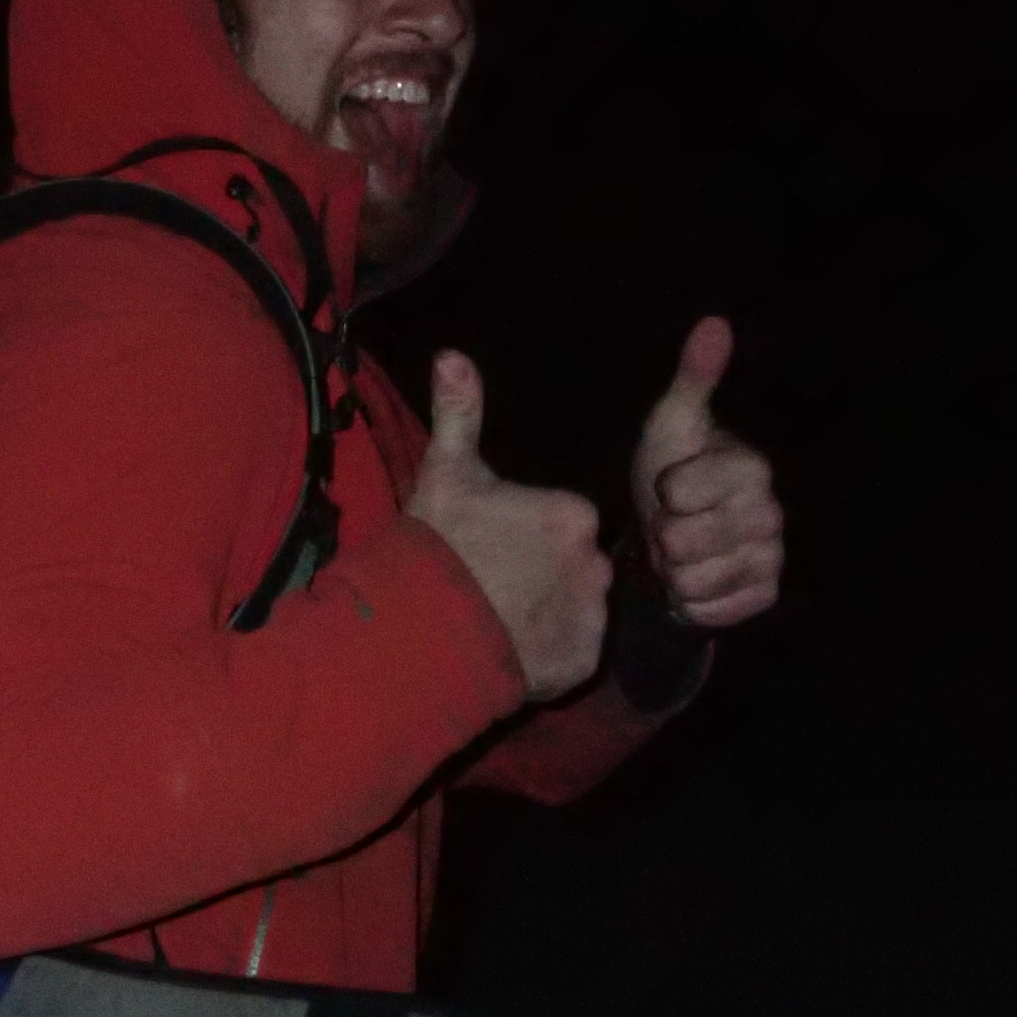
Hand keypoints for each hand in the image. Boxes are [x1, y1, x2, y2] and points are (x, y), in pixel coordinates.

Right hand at [406, 352, 612, 699]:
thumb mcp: (445, 472)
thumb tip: (451, 353)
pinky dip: (548, 654)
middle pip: (576, 565)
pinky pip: (573, 652)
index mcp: (573, 514)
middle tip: (494, 586)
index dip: (528, 536)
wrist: (420, 627)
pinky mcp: (581, 662)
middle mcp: (596, 563)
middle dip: (544, 575)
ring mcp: (590, 616)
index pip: (565, 523)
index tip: (492, 548)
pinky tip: (510, 647)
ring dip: (549, 614)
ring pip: (577, 609)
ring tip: (499, 620)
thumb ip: (459, 413)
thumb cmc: (436, 545)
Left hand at [632, 315, 784, 631]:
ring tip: (681, 552)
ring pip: (696, 579)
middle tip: (671, 524)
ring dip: (675, 571)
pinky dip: (692, 600)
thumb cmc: (674, 469)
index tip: (667, 488)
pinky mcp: (764, 594)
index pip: (681, 491)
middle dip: (664, 536)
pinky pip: (713, 609)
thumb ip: (694, 378)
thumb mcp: (673, 423)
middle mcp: (770, 513)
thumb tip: (714, 322)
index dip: (662, 494)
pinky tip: (696, 580)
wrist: (676, 534)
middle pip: (685, 540)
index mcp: (751, 468)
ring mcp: (770, 557)